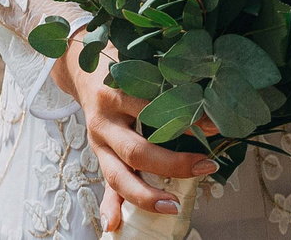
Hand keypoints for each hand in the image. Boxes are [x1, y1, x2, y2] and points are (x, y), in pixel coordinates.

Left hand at [51, 40, 215, 232]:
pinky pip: (151, 85)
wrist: (81, 66)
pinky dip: (177, 94)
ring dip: (180, 123)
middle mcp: (104, 126)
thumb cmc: (103, 115)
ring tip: (209, 129)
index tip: (173, 207)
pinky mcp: (122, 72)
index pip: (118, 180)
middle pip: (135, 152)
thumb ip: (114, 185)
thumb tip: (114, 228)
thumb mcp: (105, 149)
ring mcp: (112, 98)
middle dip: (171, 164)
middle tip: (203, 168)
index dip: (144, 196)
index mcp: (102, 149)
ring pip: (145, 115)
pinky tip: (198, 98)